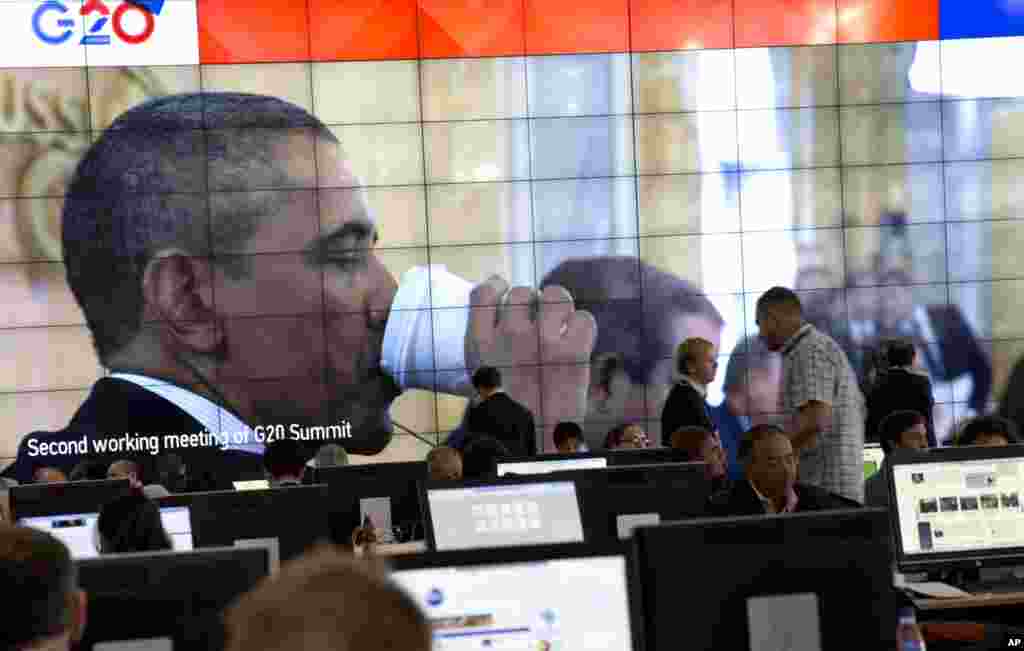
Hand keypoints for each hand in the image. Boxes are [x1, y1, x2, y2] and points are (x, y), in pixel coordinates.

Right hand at [467, 276, 596, 450]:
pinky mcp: (573, 351)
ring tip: (560, 328)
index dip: (498, 287)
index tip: (505, 294)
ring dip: (560, 309)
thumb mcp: (481, 378)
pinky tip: (577, 344)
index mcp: (480, 342)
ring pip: (555, 295)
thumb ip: (488, 342)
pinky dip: (584, 329)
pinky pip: (584, 318)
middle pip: (522, 291)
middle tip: (539, 325)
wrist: (532, 447)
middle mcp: (509, 334)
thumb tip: (501, 303)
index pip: (484, 291)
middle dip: (533, 304)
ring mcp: (542, 340)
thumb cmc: (507, 415)